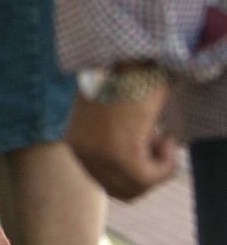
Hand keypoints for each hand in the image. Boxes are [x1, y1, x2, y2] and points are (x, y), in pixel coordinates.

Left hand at [66, 85, 177, 200]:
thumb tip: (135, 168)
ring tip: (162, 137)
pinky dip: (166, 163)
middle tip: (157, 140)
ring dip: (157, 168)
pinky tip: (167, 137)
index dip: (135, 169)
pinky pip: (148, 179)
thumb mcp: (111, 113)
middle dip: (146, 173)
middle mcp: (81, 152)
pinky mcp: (119, 154)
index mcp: (75, 142)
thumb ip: (113, 139)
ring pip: (135, 188)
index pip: (105, 181)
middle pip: (119, 190)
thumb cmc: (127, 76)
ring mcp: (97, 155)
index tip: (149, 140)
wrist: (129, 53)